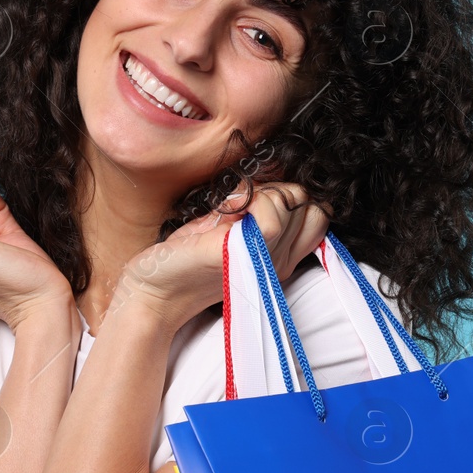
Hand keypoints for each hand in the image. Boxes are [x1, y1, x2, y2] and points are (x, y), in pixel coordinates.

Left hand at [115, 182, 329, 334]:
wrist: (154, 286)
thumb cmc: (190, 254)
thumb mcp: (237, 227)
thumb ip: (265, 211)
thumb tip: (279, 186)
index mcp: (281, 256)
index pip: (319, 216)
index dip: (294, 198)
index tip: (260, 201)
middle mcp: (280, 263)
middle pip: (310, 206)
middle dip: (280, 191)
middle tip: (246, 204)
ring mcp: (263, 261)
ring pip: (291, 206)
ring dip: (263, 194)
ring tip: (232, 209)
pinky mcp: (241, 257)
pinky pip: (271, 220)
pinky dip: (249, 200)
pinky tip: (224, 210)